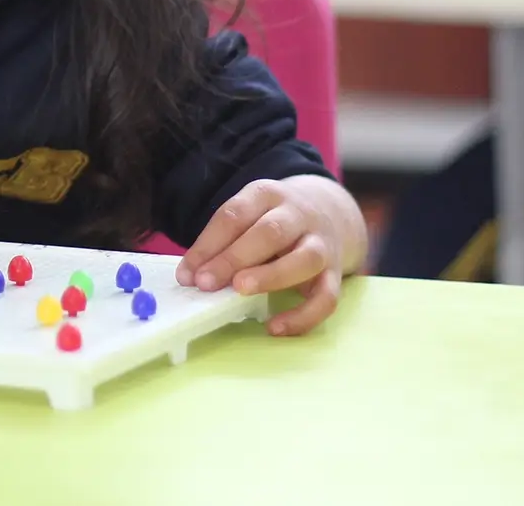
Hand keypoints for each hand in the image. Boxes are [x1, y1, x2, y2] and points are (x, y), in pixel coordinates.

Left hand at [176, 176, 365, 335]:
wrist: (331, 211)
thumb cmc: (274, 220)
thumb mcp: (248, 215)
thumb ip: (221, 242)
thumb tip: (191, 276)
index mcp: (267, 195)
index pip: (235, 214)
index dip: (208, 245)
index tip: (188, 274)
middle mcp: (298, 215)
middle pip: (270, 232)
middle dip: (234, 258)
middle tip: (206, 283)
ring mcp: (321, 244)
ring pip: (305, 259)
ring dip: (271, 276)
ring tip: (241, 291)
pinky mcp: (335, 273)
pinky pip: (326, 297)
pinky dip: (302, 316)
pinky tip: (275, 327)